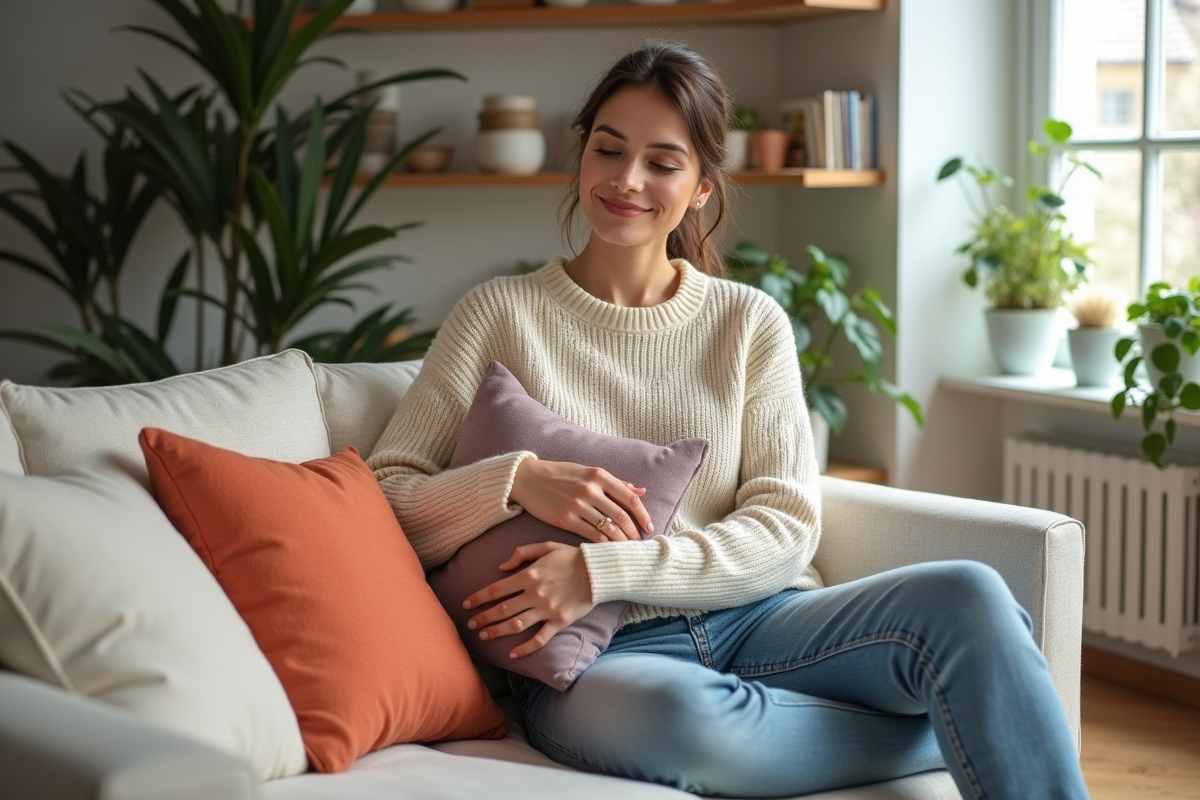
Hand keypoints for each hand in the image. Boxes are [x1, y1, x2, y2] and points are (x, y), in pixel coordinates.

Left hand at [463, 542, 595, 657]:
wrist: (599, 571)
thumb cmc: (572, 557)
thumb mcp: (546, 546)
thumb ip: (521, 553)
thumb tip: (501, 568)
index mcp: (529, 574)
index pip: (496, 589)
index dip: (479, 598)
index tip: (467, 605)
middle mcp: (535, 594)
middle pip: (502, 609)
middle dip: (483, 617)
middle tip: (471, 624)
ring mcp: (547, 610)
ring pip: (516, 625)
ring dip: (497, 631)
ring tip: (484, 635)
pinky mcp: (560, 622)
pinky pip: (539, 639)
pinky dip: (525, 648)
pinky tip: (513, 654)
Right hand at [510, 458, 652, 542]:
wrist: (527, 479)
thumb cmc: (560, 474)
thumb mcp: (588, 471)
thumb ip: (615, 482)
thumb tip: (641, 490)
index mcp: (599, 475)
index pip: (629, 498)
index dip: (643, 515)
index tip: (649, 527)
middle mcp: (590, 490)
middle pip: (621, 516)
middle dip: (634, 532)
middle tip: (640, 543)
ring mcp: (577, 505)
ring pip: (608, 528)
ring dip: (621, 541)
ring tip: (627, 548)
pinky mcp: (565, 519)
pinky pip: (590, 535)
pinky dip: (602, 543)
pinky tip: (608, 548)